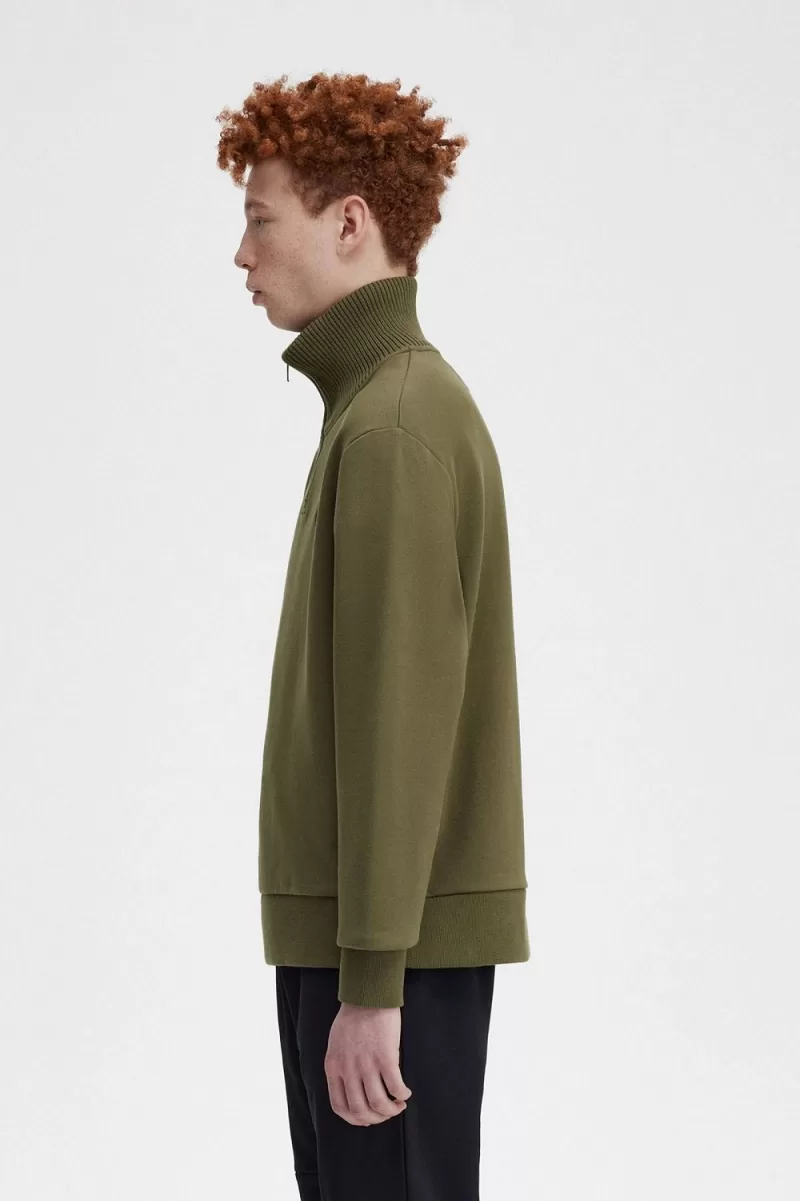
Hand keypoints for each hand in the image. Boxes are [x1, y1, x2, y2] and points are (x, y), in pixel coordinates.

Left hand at [324, 1002, 412, 1125]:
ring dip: (391, 1110)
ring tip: (398, 1104)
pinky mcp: (385, 1056)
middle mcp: (348, 1069)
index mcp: (333, 1067)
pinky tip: (405, 1092)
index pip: (340, 1107)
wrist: (367, 995)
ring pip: (379, 1103)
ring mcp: (366, 1063)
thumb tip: (354, 1090)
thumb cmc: (353, 1017)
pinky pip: (395, 1087)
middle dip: (376, 1118)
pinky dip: (402, 1095)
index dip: (355, 1119)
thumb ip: (341, 1067)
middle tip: (387, 1112)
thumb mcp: (336, 1045)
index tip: (367, 1118)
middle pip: (361, 1110)